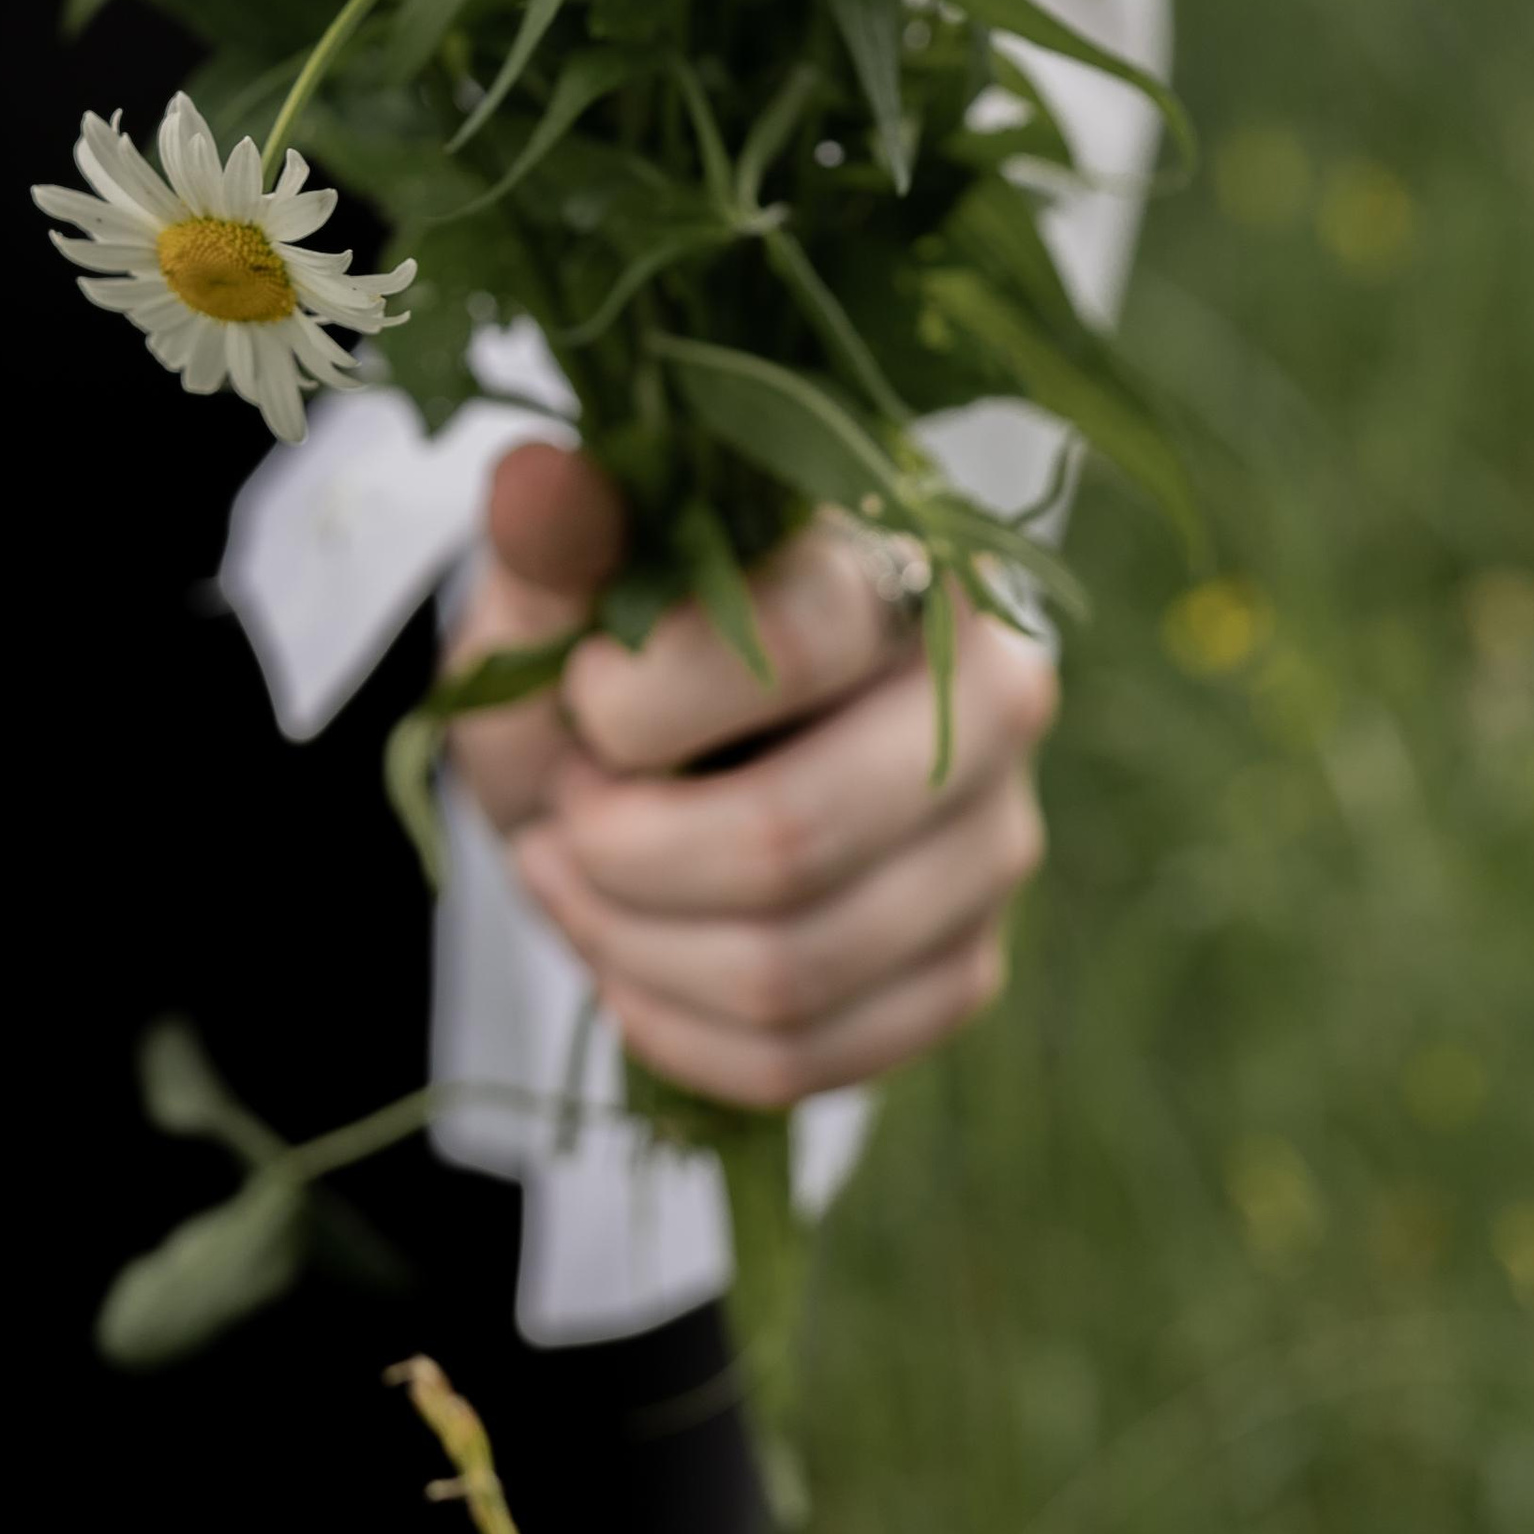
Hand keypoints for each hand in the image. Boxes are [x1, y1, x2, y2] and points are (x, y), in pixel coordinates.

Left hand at [446, 443, 1056, 1109]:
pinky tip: (629, 959)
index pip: (789, 645)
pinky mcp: (967, 967)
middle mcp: (995, 692)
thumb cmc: (603, 652)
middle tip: (565, 810)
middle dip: (623, 852)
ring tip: (577, 876)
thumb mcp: (556, 594)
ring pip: (792, 968)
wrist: (637, 762)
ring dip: (630, 943)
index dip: (638, 703)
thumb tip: (536, 473)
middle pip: (791, 837)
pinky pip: (808, 1061)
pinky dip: (677, 1028)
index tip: (580, 692)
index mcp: (900, 561)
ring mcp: (996, 842)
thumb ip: (556, 545)